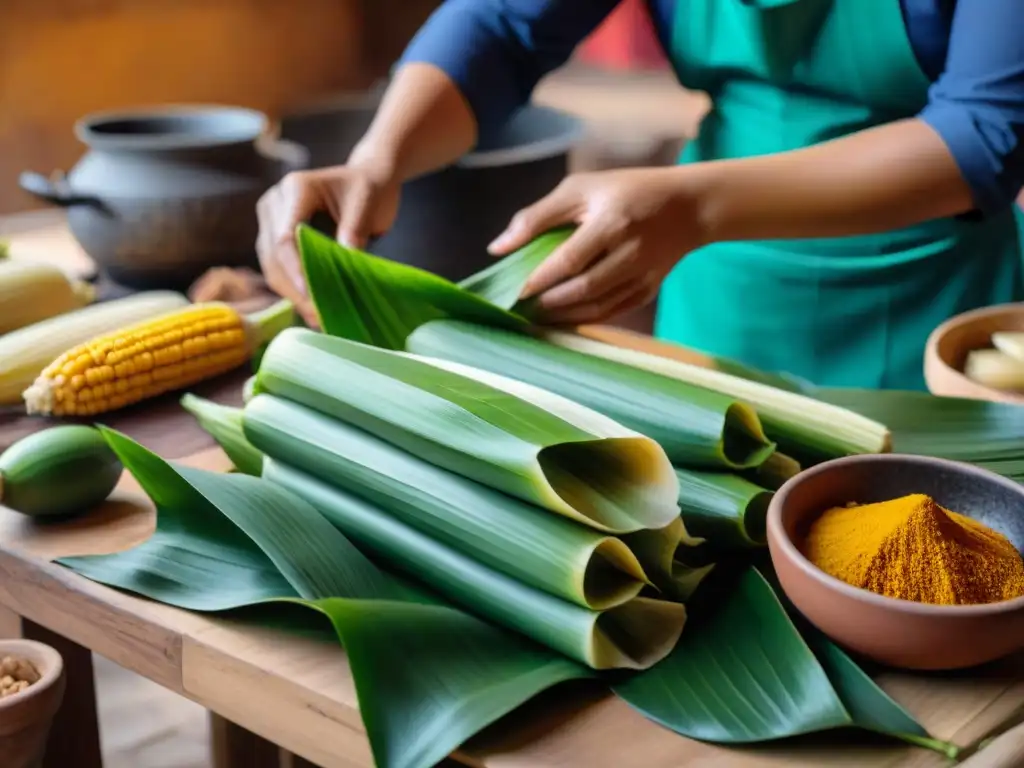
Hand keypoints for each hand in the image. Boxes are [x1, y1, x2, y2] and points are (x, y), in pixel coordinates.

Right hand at [256, 163, 400, 324]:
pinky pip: (279, 270)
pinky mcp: (276, 239)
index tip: (311, 297)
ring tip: (318, 319)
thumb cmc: (369, 190)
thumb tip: (344, 265)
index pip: (285, 237)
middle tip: (319, 317)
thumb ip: (353, 231)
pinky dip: (294, 290)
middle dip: (294, 290)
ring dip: (292, 295)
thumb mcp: (367, 205)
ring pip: (271, 267)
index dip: (295, 270)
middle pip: (273, 256)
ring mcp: (271, 222)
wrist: (367, 181)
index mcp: (295, 189)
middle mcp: (274, 204)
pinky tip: (313, 309)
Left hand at [487, 167, 705, 324]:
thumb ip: (537, 216)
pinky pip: (612, 313)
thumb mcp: (581, 189)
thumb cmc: (626, 191)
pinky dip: (584, 320)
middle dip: (548, 303)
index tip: (514, 291)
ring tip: (536, 315)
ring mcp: (642, 276)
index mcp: (611, 222)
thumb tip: (497, 248)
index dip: (540, 280)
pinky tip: (562, 319)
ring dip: (563, 316)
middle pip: (583, 289)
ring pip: (597, 307)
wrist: (688, 207)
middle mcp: (629, 253)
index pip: (569, 260)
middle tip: (520, 308)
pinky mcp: (648, 291)